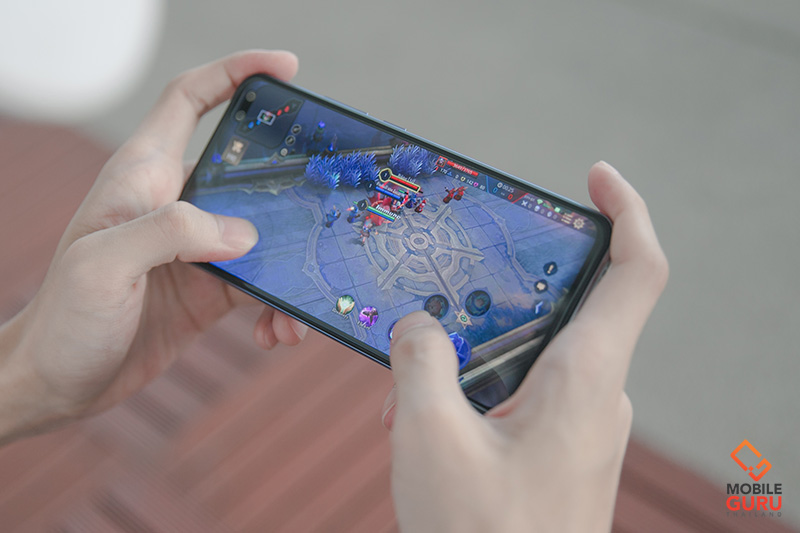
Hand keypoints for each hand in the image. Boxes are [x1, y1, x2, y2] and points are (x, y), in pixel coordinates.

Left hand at [0, 51, 308, 443]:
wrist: (59, 382)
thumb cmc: (64, 318)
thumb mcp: (104, 265)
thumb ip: (171, 232)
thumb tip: (244, 232)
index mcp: (145, 176)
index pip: (190, 100)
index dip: (235, 72)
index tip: (286, 69)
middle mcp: (177, 204)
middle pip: (247, 167)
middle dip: (292, 176)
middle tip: (329, 192)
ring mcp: (199, 248)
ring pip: (266, 235)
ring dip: (294, 265)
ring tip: (299, 307)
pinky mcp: (213, 289)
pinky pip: (263, 285)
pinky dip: (278, 308)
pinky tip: (275, 334)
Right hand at [382, 162, 667, 531]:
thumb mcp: (428, 435)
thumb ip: (420, 358)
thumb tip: (419, 325)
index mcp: (585, 378)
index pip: (637, 272)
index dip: (626, 210)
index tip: (595, 175)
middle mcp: (595, 394)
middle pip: (559, 307)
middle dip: (488, 302)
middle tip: (431, 313)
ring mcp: (579, 424)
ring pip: (525, 356)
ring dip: (464, 360)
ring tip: (403, 398)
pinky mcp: (558, 448)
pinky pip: (518, 394)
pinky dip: (469, 393)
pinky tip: (420, 426)